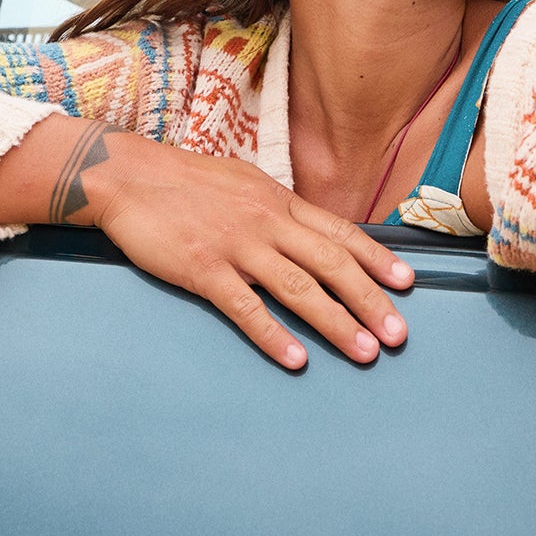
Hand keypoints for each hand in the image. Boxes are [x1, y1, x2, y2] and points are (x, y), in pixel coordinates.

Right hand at [93, 135, 411, 369]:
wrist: (129, 176)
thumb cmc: (185, 181)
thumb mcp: (244, 182)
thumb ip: (278, 208)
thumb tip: (311, 231)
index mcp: (278, 201)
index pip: (339, 231)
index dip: (376, 259)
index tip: (406, 284)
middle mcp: (266, 222)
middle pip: (331, 263)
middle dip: (370, 300)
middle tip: (399, 335)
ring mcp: (236, 246)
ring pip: (298, 288)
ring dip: (335, 322)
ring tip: (365, 352)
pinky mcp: (203, 269)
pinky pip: (246, 308)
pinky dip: (273, 335)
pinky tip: (296, 359)